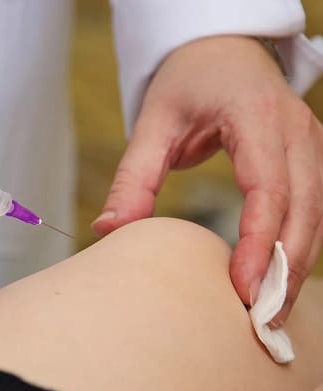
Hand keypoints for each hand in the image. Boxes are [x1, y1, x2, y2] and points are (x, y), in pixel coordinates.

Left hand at [92, 36, 322, 325]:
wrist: (221, 51)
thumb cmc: (187, 82)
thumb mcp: (153, 123)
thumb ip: (133, 177)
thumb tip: (108, 231)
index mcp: (257, 118)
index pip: (269, 188)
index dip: (260, 243)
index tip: (243, 288)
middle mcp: (297, 131)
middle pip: (305, 210)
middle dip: (286, 269)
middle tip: (260, 319)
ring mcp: (311, 144)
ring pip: (317, 214)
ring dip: (296, 265)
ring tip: (269, 312)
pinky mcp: (311, 158)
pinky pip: (314, 208)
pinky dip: (298, 246)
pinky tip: (278, 280)